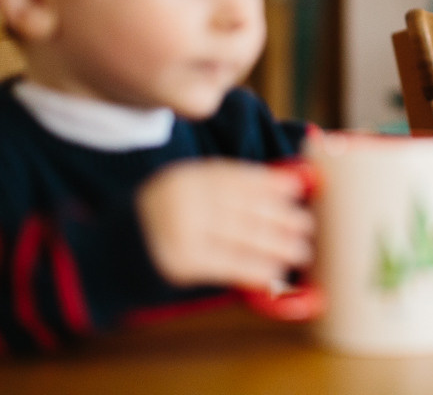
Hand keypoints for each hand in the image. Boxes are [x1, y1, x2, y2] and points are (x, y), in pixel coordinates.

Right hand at [136, 159, 313, 288]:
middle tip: (307, 225)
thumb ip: (226, 187)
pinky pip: (227, 264)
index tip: (297, 189)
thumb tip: (289, 183)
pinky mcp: (179, 263)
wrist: (108, 257)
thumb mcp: (184, 192)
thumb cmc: (160, 221)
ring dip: (277, 244)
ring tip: (300, 251)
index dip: (269, 183)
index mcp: (184, 176)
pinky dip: (254, 269)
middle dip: (280, 216)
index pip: (235, 177)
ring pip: (241, 235)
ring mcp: (179, 231)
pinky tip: (274, 274)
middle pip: (244, 206)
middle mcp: (182, 199)